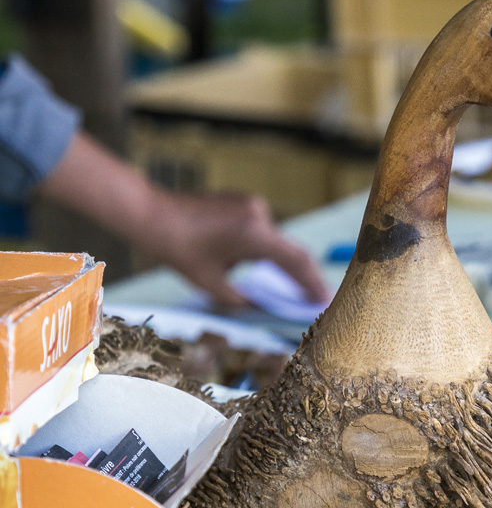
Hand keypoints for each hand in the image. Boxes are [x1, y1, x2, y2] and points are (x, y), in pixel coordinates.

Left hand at [39, 132, 329, 306]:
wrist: (152, 214)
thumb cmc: (178, 249)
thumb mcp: (211, 284)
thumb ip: (240, 299)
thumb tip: (259, 306)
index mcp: (254, 235)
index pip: (295, 262)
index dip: (313, 283)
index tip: (325, 300)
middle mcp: (258, 215)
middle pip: (290, 250)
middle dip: (303, 276)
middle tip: (316, 298)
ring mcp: (250, 204)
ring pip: (273, 240)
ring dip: (276, 262)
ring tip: (287, 287)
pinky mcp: (241, 202)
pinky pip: (260, 230)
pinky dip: (262, 249)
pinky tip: (253, 264)